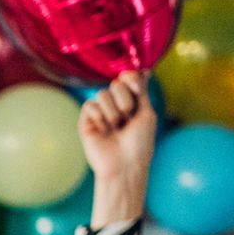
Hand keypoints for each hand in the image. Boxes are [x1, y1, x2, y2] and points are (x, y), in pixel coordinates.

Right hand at [78, 70, 155, 225]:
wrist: (124, 165)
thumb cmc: (139, 143)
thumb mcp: (146, 113)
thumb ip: (142, 91)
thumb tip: (144, 69)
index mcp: (131, 102)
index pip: (128, 77)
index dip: (131, 79)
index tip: (137, 90)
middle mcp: (115, 105)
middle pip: (116, 84)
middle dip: (125, 101)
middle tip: (127, 119)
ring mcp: (100, 113)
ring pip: (102, 94)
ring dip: (113, 112)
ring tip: (115, 128)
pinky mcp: (86, 121)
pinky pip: (90, 106)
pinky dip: (99, 117)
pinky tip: (102, 130)